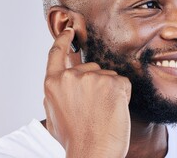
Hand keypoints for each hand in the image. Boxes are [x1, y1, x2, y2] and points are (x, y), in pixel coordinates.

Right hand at [43, 27, 131, 157]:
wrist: (92, 153)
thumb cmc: (75, 139)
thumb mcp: (54, 115)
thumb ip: (57, 93)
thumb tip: (63, 82)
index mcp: (53, 84)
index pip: (56, 54)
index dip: (63, 40)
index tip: (68, 30)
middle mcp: (71, 76)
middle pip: (90, 67)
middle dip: (96, 83)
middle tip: (94, 108)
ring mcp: (93, 78)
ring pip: (108, 76)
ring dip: (110, 90)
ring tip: (103, 112)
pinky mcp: (114, 83)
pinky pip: (123, 83)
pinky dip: (123, 96)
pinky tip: (114, 111)